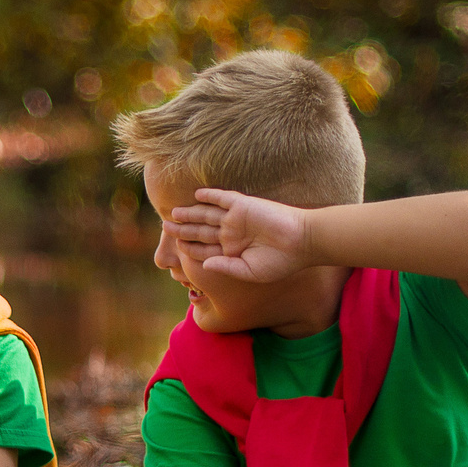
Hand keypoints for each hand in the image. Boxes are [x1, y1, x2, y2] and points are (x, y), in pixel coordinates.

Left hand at [168, 189, 314, 284]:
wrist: (303, 242)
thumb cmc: (280, 262)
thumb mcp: (249, 271)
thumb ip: (225, 267)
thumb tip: (204, 264)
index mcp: (232, 251)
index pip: (204, 250)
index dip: (189, 249)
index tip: (174, 250)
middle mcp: (232, 234)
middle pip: (201, 230)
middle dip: (183, 230)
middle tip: (165, 227)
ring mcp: (237, 219)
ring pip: (207, 214)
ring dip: (190, 213)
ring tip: (173, 213)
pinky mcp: (244, 205)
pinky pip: (223, 198)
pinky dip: (209, 196)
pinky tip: (196, 195)